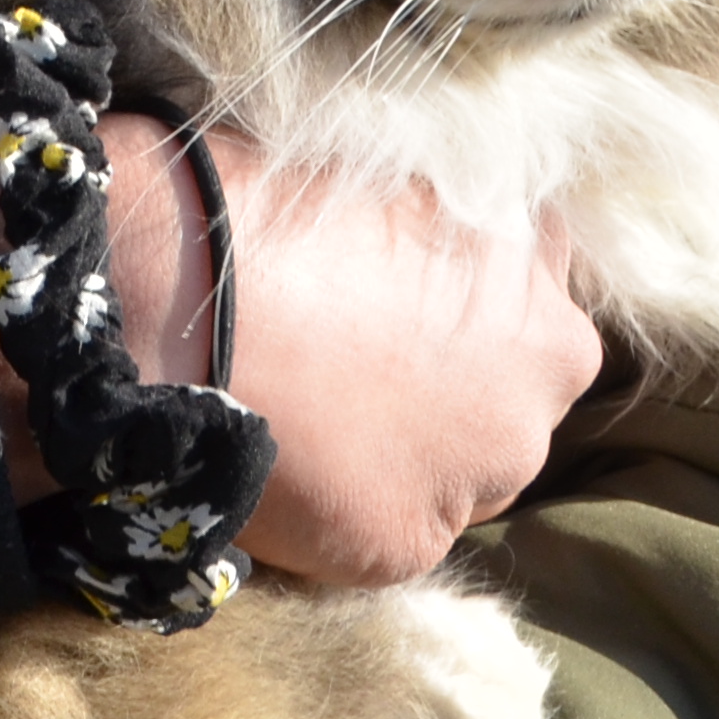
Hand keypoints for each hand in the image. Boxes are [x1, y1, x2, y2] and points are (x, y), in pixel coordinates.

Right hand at [0, 118, 602, 586]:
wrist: (177, 290)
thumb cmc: (266, 204)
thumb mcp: (387, 174)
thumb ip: (435, 223)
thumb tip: (416, 243)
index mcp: (537, 272)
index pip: (531, 295)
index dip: (458, 295)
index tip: (398, 293)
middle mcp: (542, 381)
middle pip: (510, 393)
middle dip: (451, 383)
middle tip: (355, 358)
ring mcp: (484, 472)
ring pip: (462, 472)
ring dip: (411, 453)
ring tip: (313, 416)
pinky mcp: (409, 545)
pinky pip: (390, 530)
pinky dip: (349, 510)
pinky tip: (290, 466)